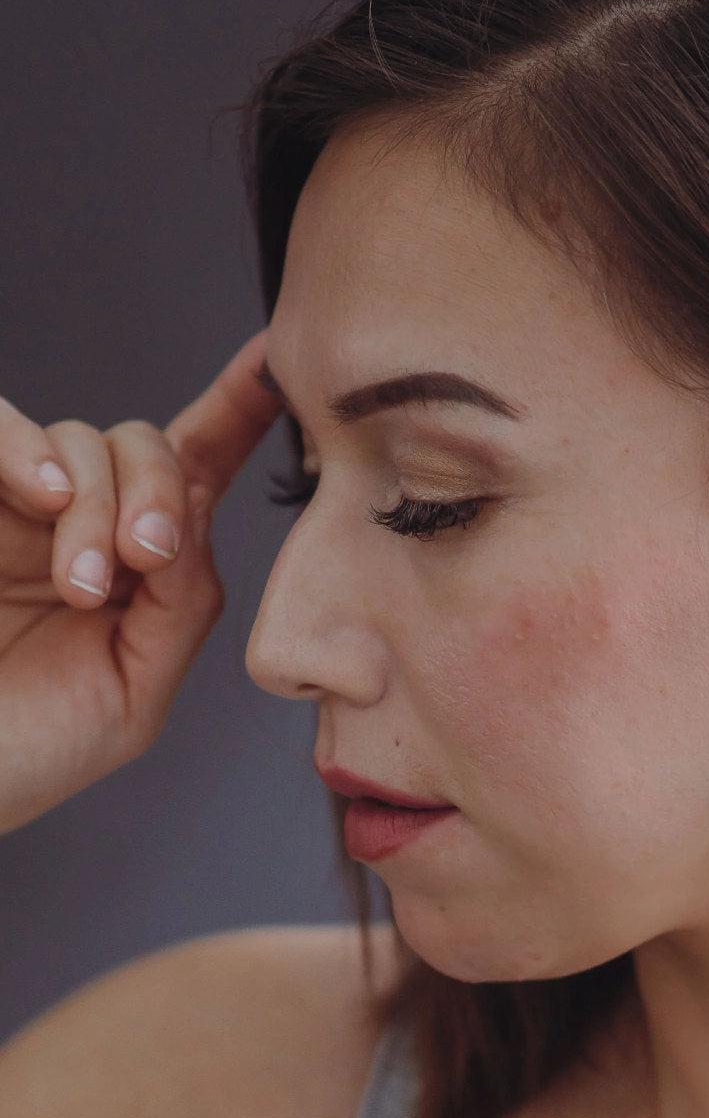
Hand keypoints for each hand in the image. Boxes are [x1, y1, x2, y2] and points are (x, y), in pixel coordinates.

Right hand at [0, 330, 283, 834]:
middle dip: (161, 492)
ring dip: (99, 500)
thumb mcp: (132, 694)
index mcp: (134, 569)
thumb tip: (193, 520)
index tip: (273, 363)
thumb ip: (181, 606)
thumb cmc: (23, 754)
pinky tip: (45, 497)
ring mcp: (9, 511)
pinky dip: (21, 446)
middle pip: (147, 447)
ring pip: (79, 440)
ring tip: (84, 584)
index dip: (238, 412)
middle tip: (144, 562)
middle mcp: (76, 525)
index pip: (194, 473)